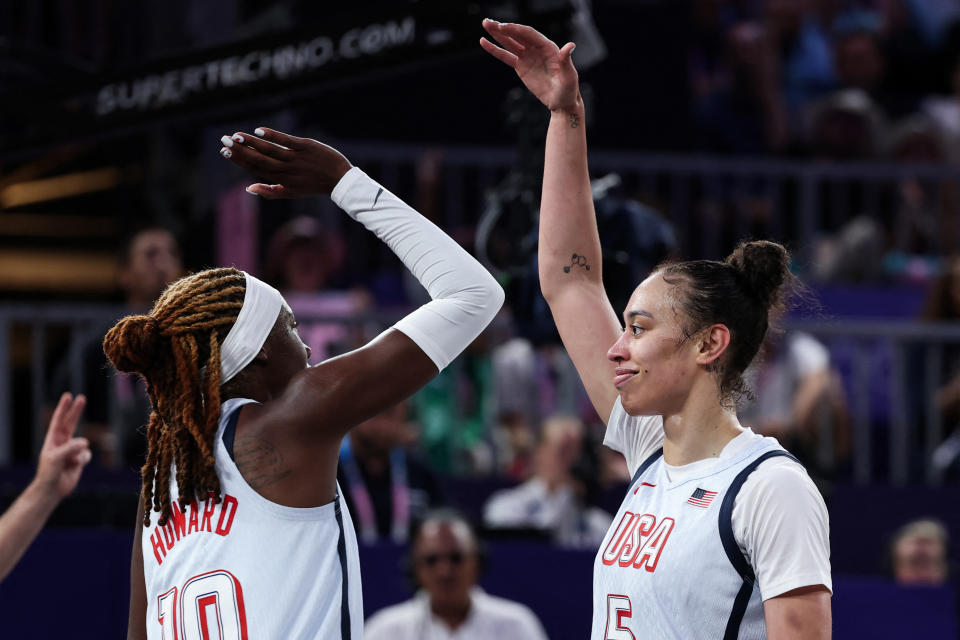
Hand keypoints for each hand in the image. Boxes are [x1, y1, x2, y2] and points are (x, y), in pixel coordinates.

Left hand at [34, 393, 89, 499]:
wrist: (52, 490)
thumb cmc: (48, 473)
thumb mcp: (56, 459)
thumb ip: (70, 448)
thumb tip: (86, 442)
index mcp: (52, 440)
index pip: (58, 421)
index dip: (63, 408)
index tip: (68, 396)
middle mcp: (63, 442)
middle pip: (71, 423)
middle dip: (76, 411)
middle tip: (82, 397)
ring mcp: (72, 450)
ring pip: (83, 444)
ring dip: (78, 454)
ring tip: (69, 464)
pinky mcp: (79, 459)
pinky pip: (87, 454)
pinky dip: (82, 460)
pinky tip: (75, 467)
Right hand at [219, 127, 352, 198]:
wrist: (338, 179)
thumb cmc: (312, 185)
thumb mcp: (291, 192)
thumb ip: (270, 191)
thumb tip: (248, 188)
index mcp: (281, 180)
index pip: (256, 168)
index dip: (239, 160)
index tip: (224, 151)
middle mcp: (287, 170)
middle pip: (259, 159)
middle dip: (240, 151)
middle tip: (224, 141)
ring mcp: (296, 158)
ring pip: (270, 150)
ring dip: (252, 143)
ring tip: (236, 136)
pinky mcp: (306, 147)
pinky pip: (287, 141)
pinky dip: (273, 136)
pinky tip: (259, 131)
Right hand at [480, 19, 579, 112]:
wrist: (561, 101)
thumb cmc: (568, 89)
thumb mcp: (569, 75)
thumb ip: (566, 60)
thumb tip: (570, 46)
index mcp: (548, 47)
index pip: (529, 34)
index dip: (515, 30)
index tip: (502, 27)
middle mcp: (537, 48)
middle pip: (517, 35)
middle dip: (503, 28)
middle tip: (488, 22)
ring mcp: (528, 56)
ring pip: (510, 43)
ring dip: (497, 34)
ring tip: (485, 24)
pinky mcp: (521, 66)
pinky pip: (506, 56)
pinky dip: (495, 50)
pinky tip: (484, 42)